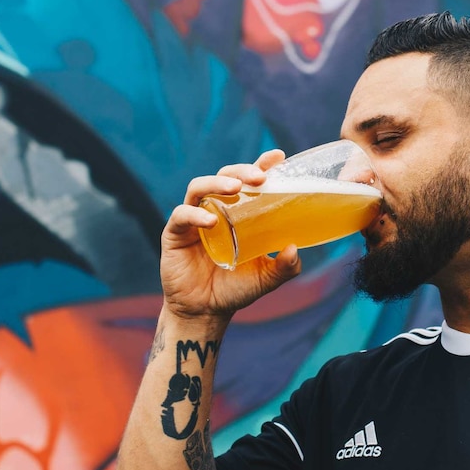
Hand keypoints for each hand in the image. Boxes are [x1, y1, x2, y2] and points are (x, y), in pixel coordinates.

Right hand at [160, 150, 301, 320]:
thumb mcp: (265, 277)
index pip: (247, 181)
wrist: (205, 312)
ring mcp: (193, 220)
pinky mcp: (174, 234)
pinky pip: (181, 215)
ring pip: (199, 187)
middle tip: (259, 176)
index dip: (260, 164)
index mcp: (237, 213)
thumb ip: (284, 267)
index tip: (278, 157)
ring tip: (235, 187)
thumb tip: (295, 249)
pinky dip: (195, 214)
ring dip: (217, 182)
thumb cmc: (235, 289)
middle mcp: (215, 210)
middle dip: (241, 170)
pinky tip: (211, 221)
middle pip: (224, 175)